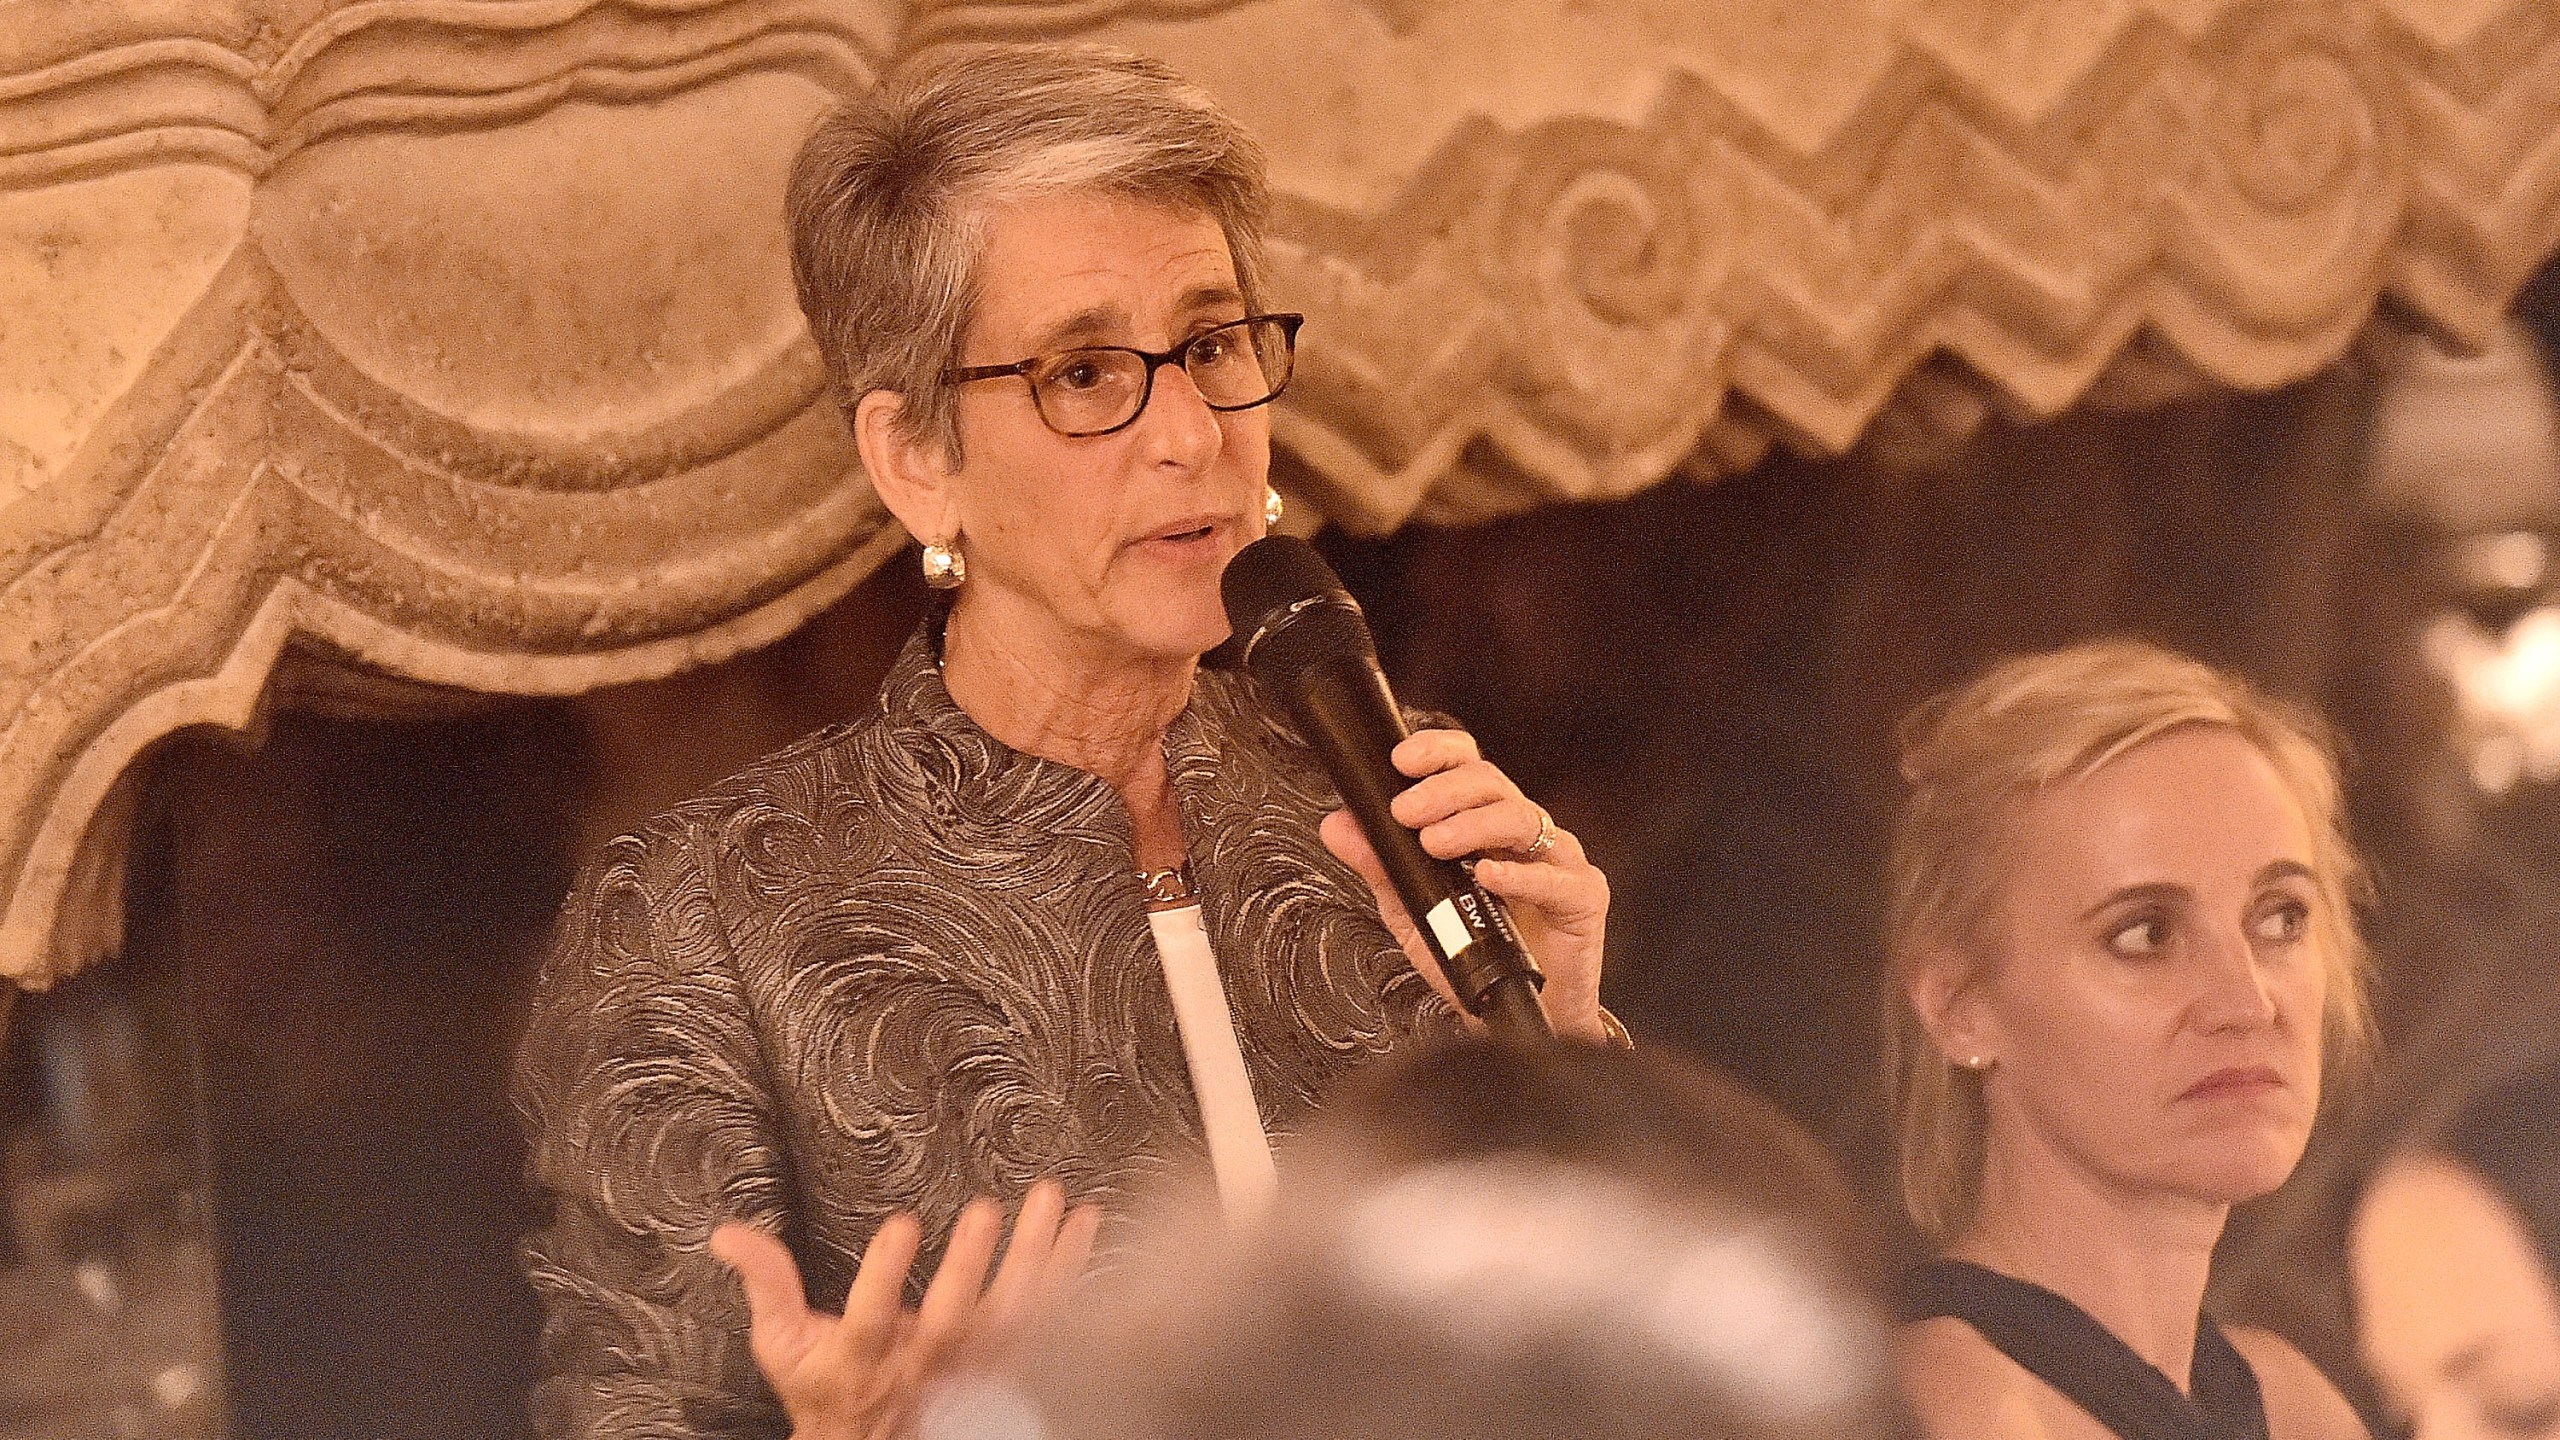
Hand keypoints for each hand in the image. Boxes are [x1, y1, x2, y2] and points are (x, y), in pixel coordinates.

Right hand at [709, 1179, 1100, 1439]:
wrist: (874, 1436)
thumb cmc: (832, 1386)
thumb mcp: (787, 1343)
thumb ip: (768, 1283)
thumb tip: (729, 1235)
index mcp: (865, 1360)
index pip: (871, 1320)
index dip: (886, 1275)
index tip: (900, 1224)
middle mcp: (924, 1368)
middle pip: (952, 1322)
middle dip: (969, 1266)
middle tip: (984, 1211)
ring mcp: (973, 1367)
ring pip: (1012, 1315)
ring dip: (1037, 1257)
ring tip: (1053, 1203)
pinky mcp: (1009, 1358)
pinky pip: (1049, 1315)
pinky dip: (1070, 1271)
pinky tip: (1085, 1228)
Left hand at [1319, 729, 1609, 1042]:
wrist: (1519, 1012)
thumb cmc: (1472, 951)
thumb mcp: (1412, 909)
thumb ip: (1379, 865)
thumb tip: (1335, 824)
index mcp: (1484, 821)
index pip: (1467, 765)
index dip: (1438, 752)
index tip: (1400, 760)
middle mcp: (1522, 830)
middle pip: (1490, 782)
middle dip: (1443, 790)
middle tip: (1405, 812)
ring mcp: (1557, 858)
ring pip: (1520, 817)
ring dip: (1472, 825)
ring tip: (1434, 844)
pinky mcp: (1584, 894)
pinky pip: (1555, 876)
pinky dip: (1519, 875)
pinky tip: (1488, 876)